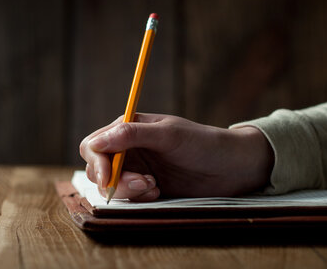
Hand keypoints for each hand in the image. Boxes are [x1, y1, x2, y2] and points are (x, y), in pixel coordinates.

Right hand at [79, 113, 273, 200]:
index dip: (97, 163)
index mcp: (128, 128)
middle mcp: (128, 148)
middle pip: (98, 168)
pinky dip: (138, 198)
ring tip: (154, 186)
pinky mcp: (146, 187)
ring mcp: (137, 168)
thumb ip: (132, 134)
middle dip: (114, 180)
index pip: (94, 145)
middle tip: (142, 183)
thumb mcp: (168, 134)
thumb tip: (98, 142)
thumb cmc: (203, 143)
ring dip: (128, 191)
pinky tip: (158, 192)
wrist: (232, 167)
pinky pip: (128, 198)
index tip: (109, 178)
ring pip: (111, 186)